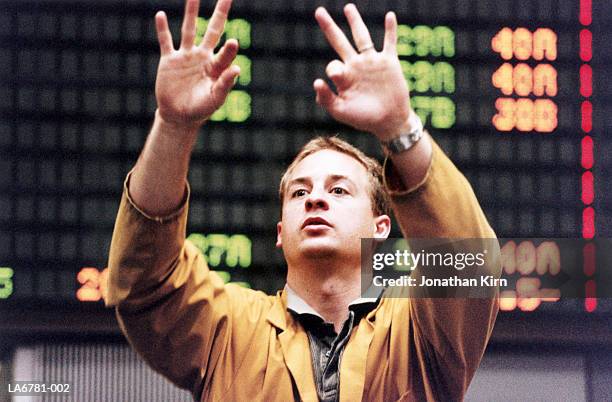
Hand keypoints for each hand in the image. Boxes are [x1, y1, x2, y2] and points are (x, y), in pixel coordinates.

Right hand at [154, 0, 239, 128]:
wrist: (178, 116)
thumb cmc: (200, 110)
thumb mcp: (214, 99)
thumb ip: (225, 84)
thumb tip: (237, 68)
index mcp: (216, 67)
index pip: (224, 53)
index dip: (228, 49)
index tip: (232, 43)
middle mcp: (203, 57)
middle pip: (213, 30)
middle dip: (220, 14)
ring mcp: (186, 57)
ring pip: (189, 29)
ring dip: (191, 12)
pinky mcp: (169, 61)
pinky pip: (165, 41)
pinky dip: (162, 29)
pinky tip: (160, 14)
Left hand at [314, 4, 411, 139]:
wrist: (388, 121)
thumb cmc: (363, 118)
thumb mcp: (341, 111)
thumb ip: (326, 99)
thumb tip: (316, 81)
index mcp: (344, 77)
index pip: (333, 65)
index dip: (333, 69)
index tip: (338, 78)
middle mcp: (356, 66)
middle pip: (340, 42)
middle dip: (329, 27)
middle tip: (318, 11)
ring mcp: (372, 63)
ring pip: (362, 37)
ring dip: (355, 21)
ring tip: (348, 8)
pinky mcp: (389, 62)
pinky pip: (390, 42)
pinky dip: (391, 29)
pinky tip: (390, 15)